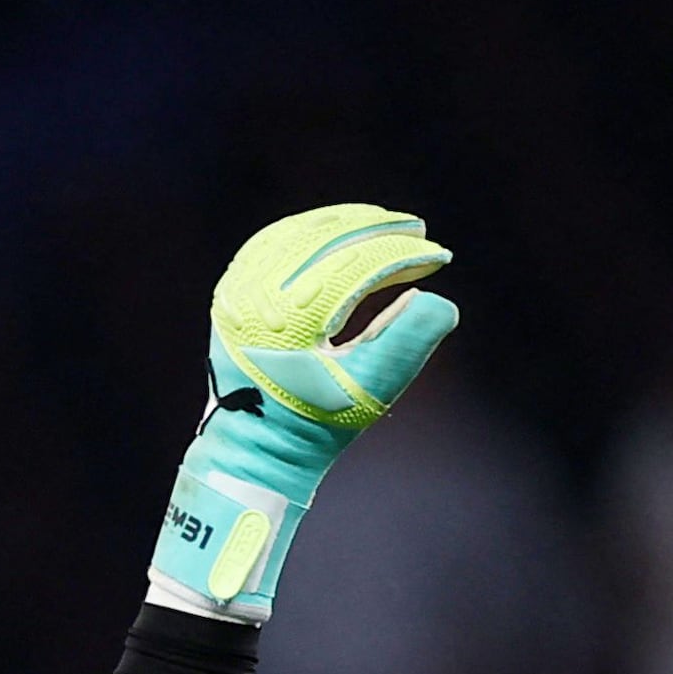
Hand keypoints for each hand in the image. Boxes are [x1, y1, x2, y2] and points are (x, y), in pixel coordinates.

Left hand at [207, 202, 459, 464]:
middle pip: (328, 238)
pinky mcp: (233, 291)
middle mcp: (257, 295)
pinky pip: (274, 242)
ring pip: (299, 233)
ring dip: (346, 223)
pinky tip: (339, 230)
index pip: (356, 263)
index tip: (437, 255)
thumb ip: (406, 341)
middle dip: (378, 229)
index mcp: (290, 318)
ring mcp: (239, 290)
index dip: (401, 255)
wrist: (256, 450)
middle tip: (417, 228)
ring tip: (385, 223)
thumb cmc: (314, 424)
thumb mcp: (368, 389)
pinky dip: (310, 231)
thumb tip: (439, 300)